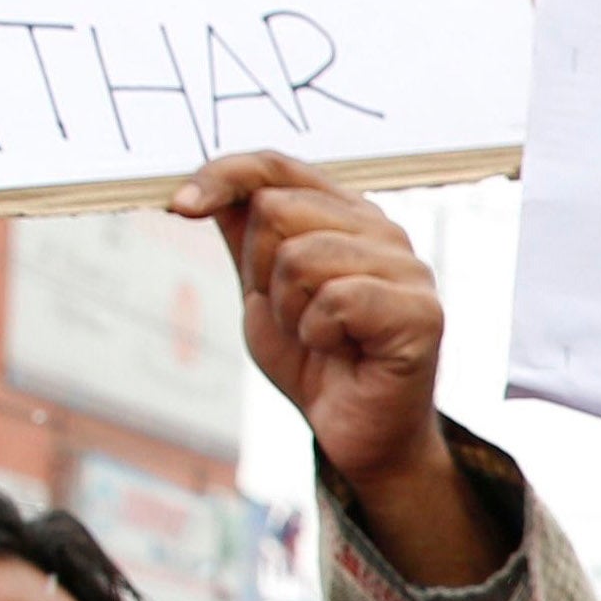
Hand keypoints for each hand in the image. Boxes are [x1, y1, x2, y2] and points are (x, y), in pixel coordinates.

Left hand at [176, 150, 481, 590]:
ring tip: (321, 339)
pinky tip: (344, 354)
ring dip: (292, 312)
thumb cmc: (315, 362)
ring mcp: (408, 268)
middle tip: (296, 319)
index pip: (276, 165)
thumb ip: (242, 235)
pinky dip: (320, 336)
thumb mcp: (260, 290)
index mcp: (346, 214)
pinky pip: (335, 301)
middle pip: (278, 210)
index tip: (180, 207)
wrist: (354, 435)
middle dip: (263, 275)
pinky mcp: (421, 311)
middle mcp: (383, 230)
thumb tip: (197, 186)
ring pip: (301, 256)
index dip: (223, 176)